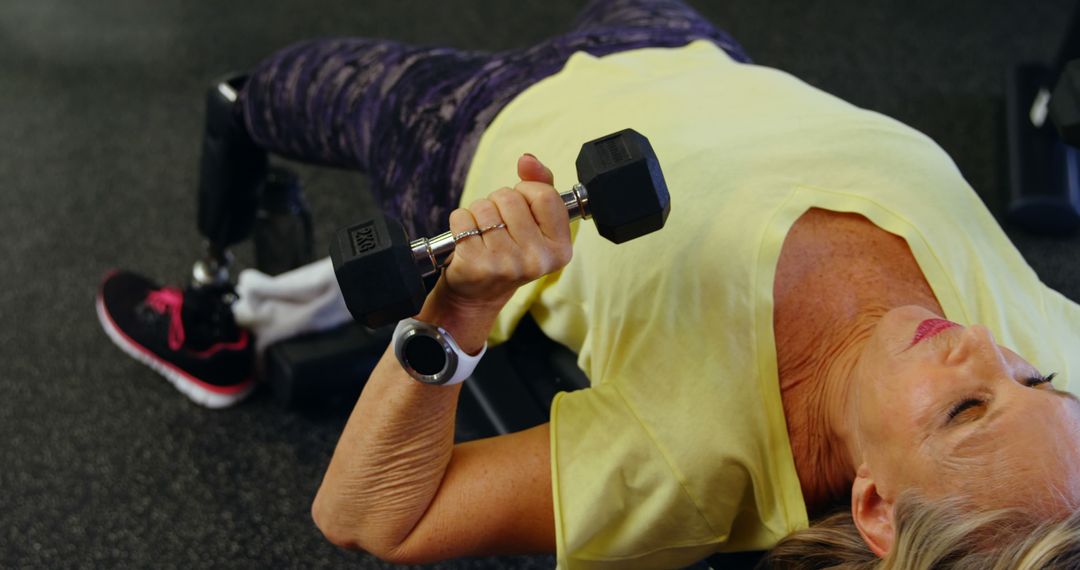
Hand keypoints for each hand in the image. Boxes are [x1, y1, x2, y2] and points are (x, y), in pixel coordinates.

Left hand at [438, 154, 572, 314]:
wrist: (478, 293)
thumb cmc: (509, 250)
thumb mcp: (534, 220)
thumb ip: (540, 184)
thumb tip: (527, 160)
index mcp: (560, 249)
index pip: (545, 195)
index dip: (528, 192)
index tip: (523, 208)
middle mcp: (537, 260)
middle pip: (511, 197)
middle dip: (500, 202)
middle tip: (500, 226)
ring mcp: (507, 264)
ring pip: (485, 207)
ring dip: (479, 213)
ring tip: (484, 233)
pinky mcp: (477, 264)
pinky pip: (462, 218)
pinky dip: (460, 222)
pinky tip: (468, 240)